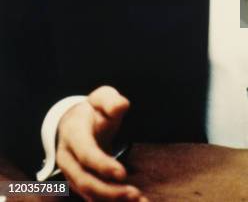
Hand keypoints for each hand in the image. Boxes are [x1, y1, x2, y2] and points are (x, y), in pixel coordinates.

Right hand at [56, 85, 146, 201]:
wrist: (75, 122)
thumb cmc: (93, 109)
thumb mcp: (102, 97)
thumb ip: (111, 101)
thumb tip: (119, 106)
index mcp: (73, 133)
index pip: (86, 154)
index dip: (102, 165)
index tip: (123, 173)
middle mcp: (67, 157)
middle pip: (84, 180)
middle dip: (108, 191)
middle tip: (134, 194)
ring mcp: (70, 173)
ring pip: (87, 194)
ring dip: (111, 201)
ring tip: (138, 200)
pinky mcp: (79, 183)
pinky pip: (93, 198)